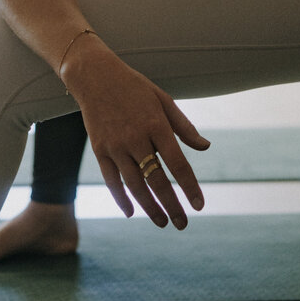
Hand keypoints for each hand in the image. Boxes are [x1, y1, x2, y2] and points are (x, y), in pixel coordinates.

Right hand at [63, 36, 208, 228]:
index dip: (190, 187)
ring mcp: (115, 144)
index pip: (177, 163)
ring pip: (134, 185)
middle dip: (172, 206)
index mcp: (155, 124)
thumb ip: (184, 126)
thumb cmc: (133, 87)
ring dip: (150, 207)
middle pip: (156, 180)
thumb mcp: (162, 99)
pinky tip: (131, 212)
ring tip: (163, 222)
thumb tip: (206, 148)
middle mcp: (135, 137)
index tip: (199, 205)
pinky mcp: (99, 148)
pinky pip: (111, 180)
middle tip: (183, 224)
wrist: (94, 75)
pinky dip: (121, 198)